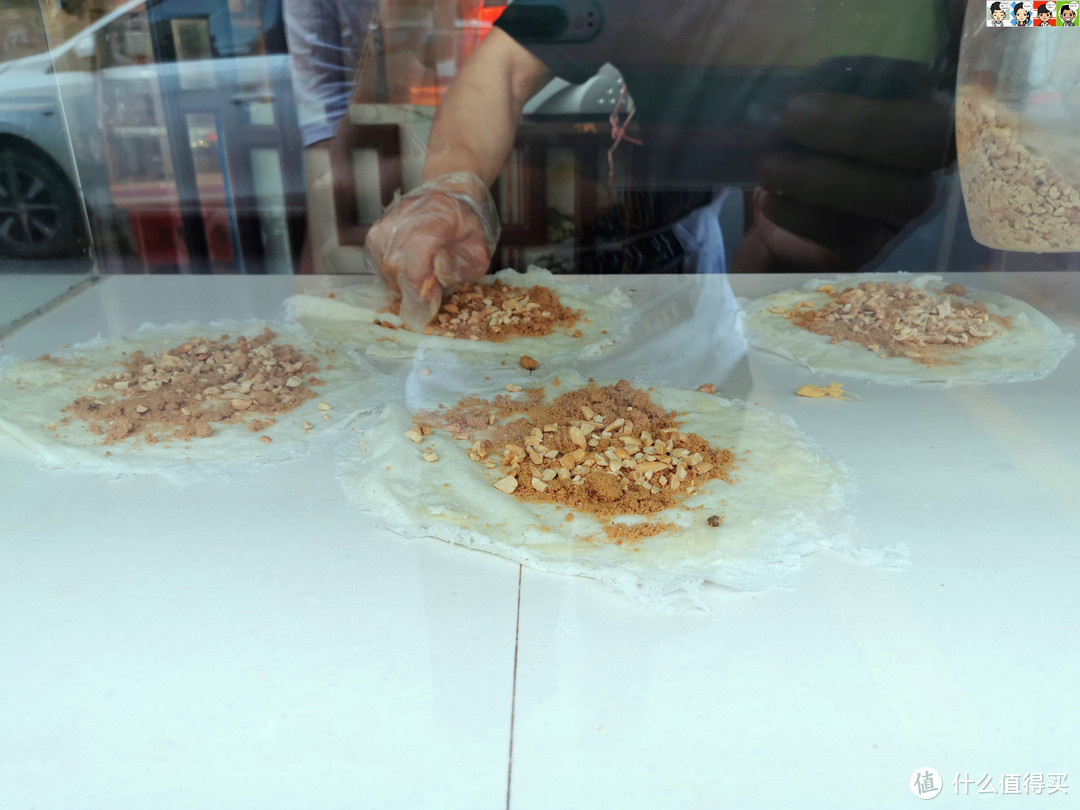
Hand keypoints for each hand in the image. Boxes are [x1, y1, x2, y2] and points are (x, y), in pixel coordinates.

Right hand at [365, 173, 499, 329]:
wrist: (446, 195)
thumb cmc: (465, 225)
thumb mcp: (477, 250)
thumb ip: (459, 268)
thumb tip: (432, 282)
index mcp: (433, 218)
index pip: (414, 262)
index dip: (420, 289)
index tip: (432, 298)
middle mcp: (401, 221)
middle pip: (398, 271)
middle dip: (416, 287)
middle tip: (434, 284)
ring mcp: (383, 228)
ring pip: (388, 273)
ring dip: (407, 281)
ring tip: (425, 269)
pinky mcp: (373, 236)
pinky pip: (381, 268)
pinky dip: (398, 274)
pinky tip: (413, 264)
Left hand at [735, 59, 954, 271]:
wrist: (779, 205)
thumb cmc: (802, 140)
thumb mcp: (813, 102)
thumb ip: (823, 84)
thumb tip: (802, 78)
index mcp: (921, 113)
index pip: (943, 87)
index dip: (914, 80)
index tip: (847, 72)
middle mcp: (925, 162)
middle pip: (928, 142)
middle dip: (859, 127)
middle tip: (793, 115)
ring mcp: (901, 210)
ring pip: (887, 193)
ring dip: (820, 179)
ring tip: (768, 166)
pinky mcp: (868, 247)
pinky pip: (846, 233)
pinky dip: (799, 214)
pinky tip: (767, 198)